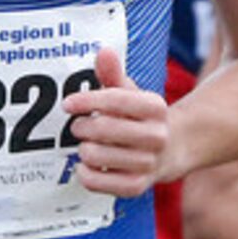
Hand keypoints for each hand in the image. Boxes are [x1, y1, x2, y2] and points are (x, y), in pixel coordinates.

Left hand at [61, 46, 171, 196]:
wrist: (170, 150)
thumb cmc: (138, 117)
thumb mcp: (129, 92)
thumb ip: (113, 73)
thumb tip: (104, 52)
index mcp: (156, 107)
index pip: (116, 100)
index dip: (88, 101)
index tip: (67, 104)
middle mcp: (157, 136)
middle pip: (103, 129)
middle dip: (82, 127)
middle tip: (79, 127)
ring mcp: (149, 163)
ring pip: (98, 155)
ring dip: (83, 150)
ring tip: (86, 146)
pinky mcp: (138, 186)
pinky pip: (101, 183)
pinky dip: (86, 175)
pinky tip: (84, 166)